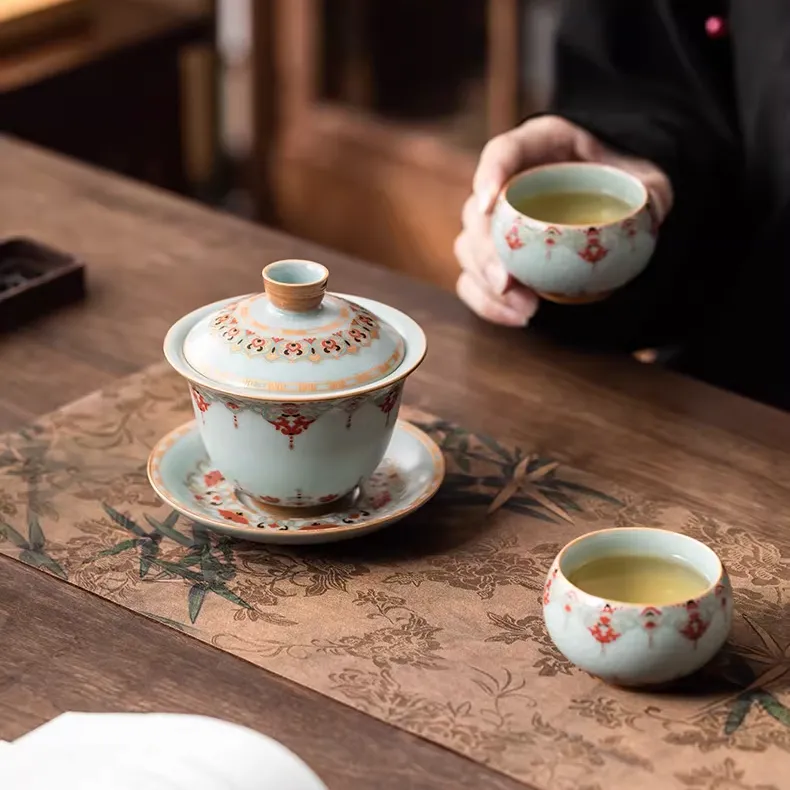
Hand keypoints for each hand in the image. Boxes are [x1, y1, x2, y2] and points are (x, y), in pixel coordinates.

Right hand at [454, 115, 673, 326]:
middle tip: (506, 283)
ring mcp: (497, 223)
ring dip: (486, 283)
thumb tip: (648, 211)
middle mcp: (508, 183)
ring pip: (469, 249)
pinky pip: (475, 280)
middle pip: (477, 213)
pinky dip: (488, 303)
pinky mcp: (497, 257)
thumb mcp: (647, 180)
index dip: (489, 174)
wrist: (621, 206)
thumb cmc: (629, 185)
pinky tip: (516, 317)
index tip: (489, 203)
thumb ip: (648, 192)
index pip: (503, 152)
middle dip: (485, 252)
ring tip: (523, 309)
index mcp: (540, 146)